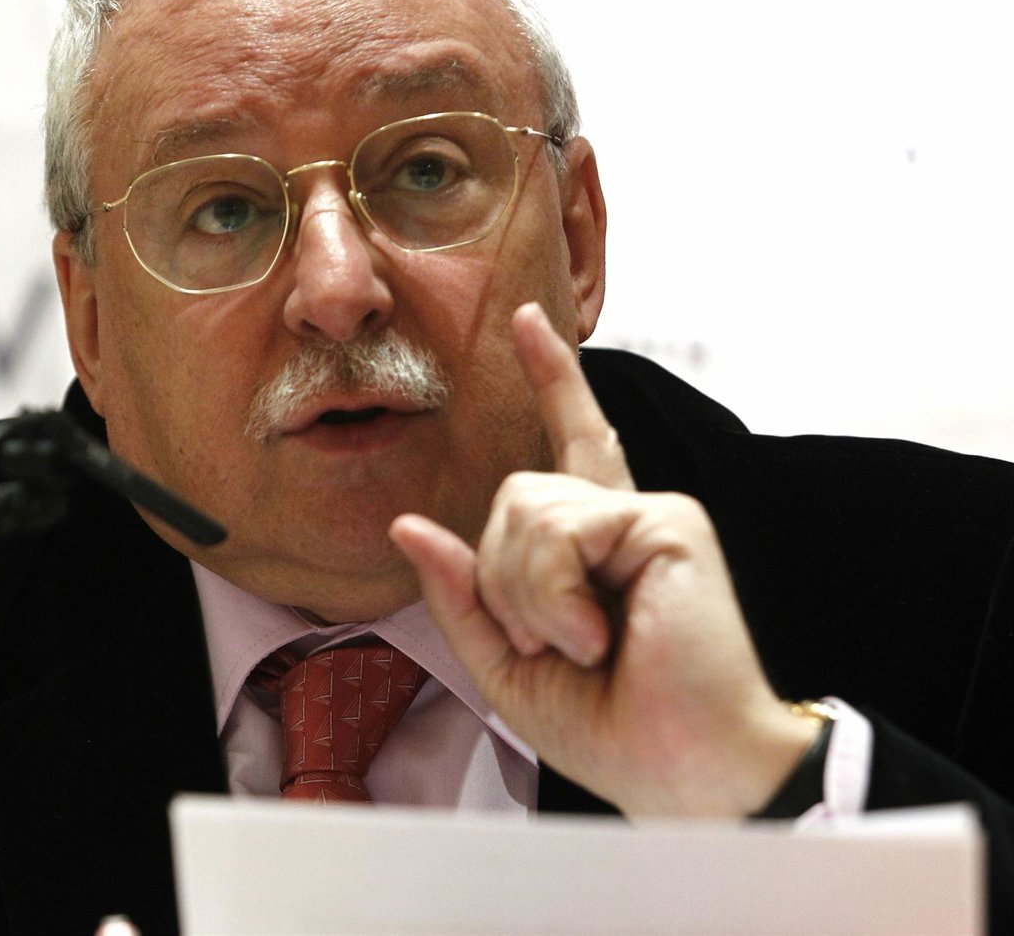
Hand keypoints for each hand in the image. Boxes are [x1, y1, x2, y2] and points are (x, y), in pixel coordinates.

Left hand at [390, 302, 817, 816]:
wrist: (685, 771)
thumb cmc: (613, 726)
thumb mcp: (508, 663)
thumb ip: (461, 591)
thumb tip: (407, 524)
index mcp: (596, 545)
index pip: (570, 444)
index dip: (553, 379)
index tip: (530, 320)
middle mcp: (623, 515)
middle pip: (512, 496)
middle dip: (507, 583)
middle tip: (561, 647)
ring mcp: (647, 511)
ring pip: (525, 508)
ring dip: (531, 598)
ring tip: (586, 645)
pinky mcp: (666, 518)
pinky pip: (561, 530)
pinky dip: (556, 596)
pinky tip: (602, 633)